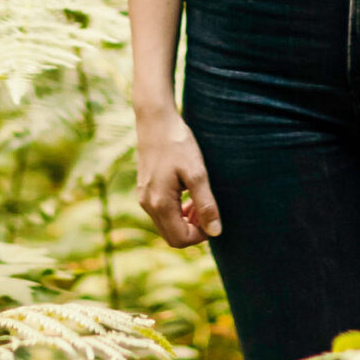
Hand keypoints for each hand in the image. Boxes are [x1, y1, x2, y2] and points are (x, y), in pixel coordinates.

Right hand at [135, 104, 221, 247]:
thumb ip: (206, 204)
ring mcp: (144, 197)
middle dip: (193, 229)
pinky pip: (161, 212)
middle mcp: (148, 205)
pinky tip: (187, 193)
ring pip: (167, 225)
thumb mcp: (197, 173)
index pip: (180, 239)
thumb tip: (216, 232)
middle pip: (172, 236)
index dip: (200, 235)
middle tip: (207, 210)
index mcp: (160, 204)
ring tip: (199, 202)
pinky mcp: (145, 189)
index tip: (213, 218)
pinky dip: (177, 211)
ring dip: (185, 220)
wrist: (156, 120)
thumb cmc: (178, 143)